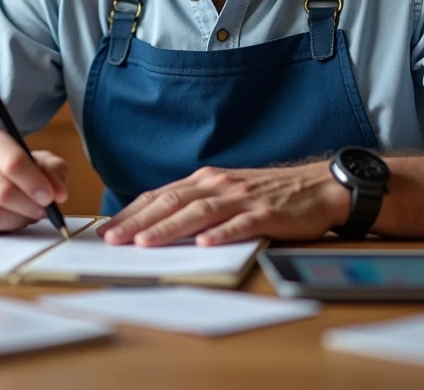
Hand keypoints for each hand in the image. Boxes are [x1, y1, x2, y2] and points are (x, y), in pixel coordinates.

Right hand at [0, 118, 68, 234]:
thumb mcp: (27, 156)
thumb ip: (51, 169)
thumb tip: (59, 192)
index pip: (13, 162)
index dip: (35, 183)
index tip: (50, 197)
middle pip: (3, 191)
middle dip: (29, 206)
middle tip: (40, 211)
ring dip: (15, 221)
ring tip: (24, 216)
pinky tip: (3, 220)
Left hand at [98, 162, 351, 246]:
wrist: (317, 187)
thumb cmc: (268, 194)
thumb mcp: (227, 192)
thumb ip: (197, 204)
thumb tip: (159, 224)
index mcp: (206, 180)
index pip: (161, 196)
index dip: (132, 212)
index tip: (106, 230)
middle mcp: (219, 185)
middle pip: (172, 202)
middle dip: (139, 222)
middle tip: (112, 240)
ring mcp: (242, 198)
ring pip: (199, 212)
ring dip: (170, 228)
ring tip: (146, 242)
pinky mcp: (266, 213)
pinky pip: (240, 224)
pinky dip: (221, 233)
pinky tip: (204, 243)